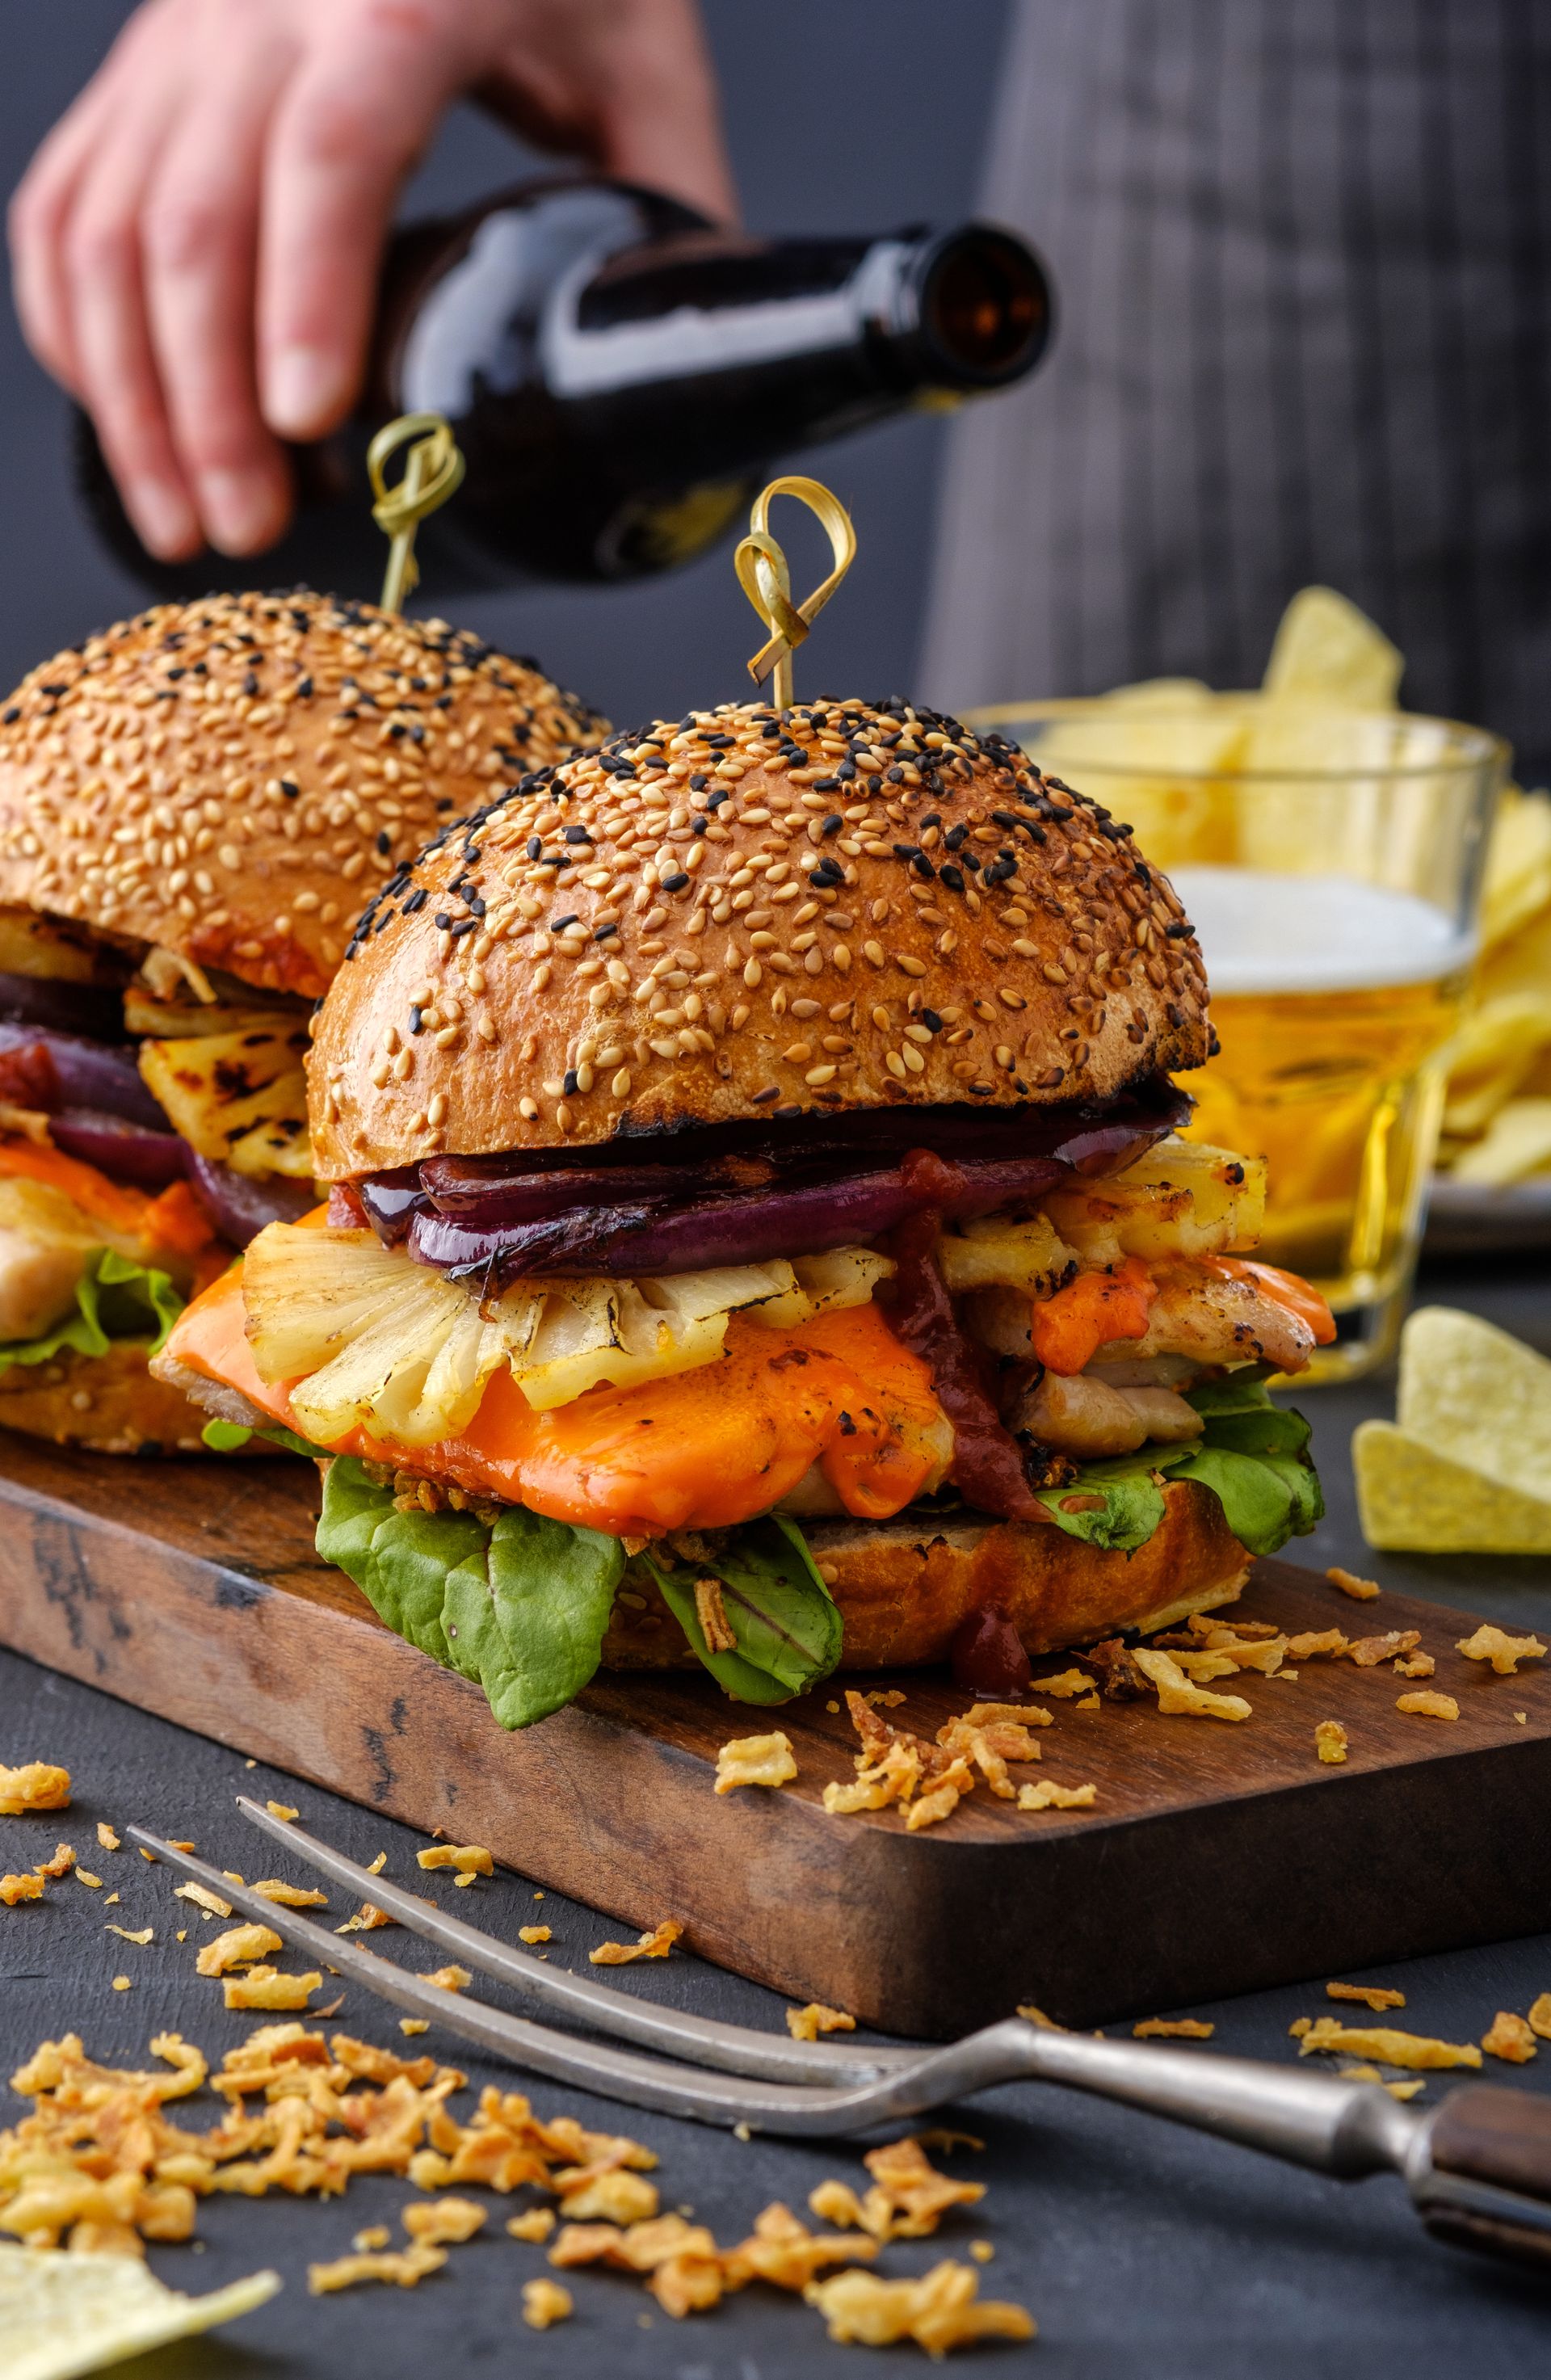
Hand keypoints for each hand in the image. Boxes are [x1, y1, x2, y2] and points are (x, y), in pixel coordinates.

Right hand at [10, 0, 734, 559]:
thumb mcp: (645, 57)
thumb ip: (669, 202)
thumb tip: (687, 374)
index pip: (334, 146)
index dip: (310, 293)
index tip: (311, 428)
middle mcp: (263, 2)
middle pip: (194, 215)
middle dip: (209, 402)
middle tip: (251, 534)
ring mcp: (182, 35)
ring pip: (106, 222)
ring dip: (131, 394)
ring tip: (186, 523)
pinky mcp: (139, 70)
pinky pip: (67, 200)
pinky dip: (75, 322)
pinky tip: (122, 419)